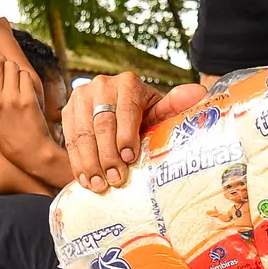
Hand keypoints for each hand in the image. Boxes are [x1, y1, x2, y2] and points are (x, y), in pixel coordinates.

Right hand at [0, 37, 50, 156]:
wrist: (30, 151)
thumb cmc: (7, 132)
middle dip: (0, 60)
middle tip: (5, 69)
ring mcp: (11, 100)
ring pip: (11, 66)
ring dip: (15, 70)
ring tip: (16, 85)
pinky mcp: (28, 100)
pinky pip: (25, 75)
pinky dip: (26, 78)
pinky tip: (26, 91)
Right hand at [63, 73, 207, 190]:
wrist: (120, 109)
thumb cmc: (146, 115)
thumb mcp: (161, 111)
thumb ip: (176, 105)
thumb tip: (200, 93)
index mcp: (128, 83)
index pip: (126, 110)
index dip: (126, 135)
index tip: (130, 159)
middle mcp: (102, 85)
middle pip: (102, 124)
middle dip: (108, 155)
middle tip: (116, 180)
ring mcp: (81, 96)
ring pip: (82, 133)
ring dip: (90, 162)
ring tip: (99, 185)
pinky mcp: (68, 110)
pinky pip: (69, 138)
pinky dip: (77, 161)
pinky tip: (85, 180)